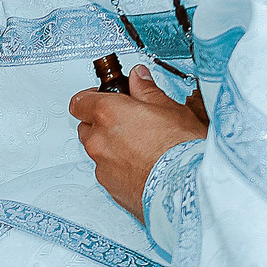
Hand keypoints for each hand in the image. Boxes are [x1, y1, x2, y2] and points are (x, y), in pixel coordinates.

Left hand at [68, 65, 208, 216]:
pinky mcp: (110, 188)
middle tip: (127, 121)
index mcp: (108, 114)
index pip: (79, 102)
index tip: (101, 97)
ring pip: (97, 152)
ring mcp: (102, 166)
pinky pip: (108, 172)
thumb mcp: (170, 109)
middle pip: (86, 127)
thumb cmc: (181, 149)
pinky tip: (142, 166)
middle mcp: (98, 141)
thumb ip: (147, 91)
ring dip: (111, 147)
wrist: (186, 188)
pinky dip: (119, 168)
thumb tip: (139, 78)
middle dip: (101, 123)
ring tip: (140, 147)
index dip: (90, 98)